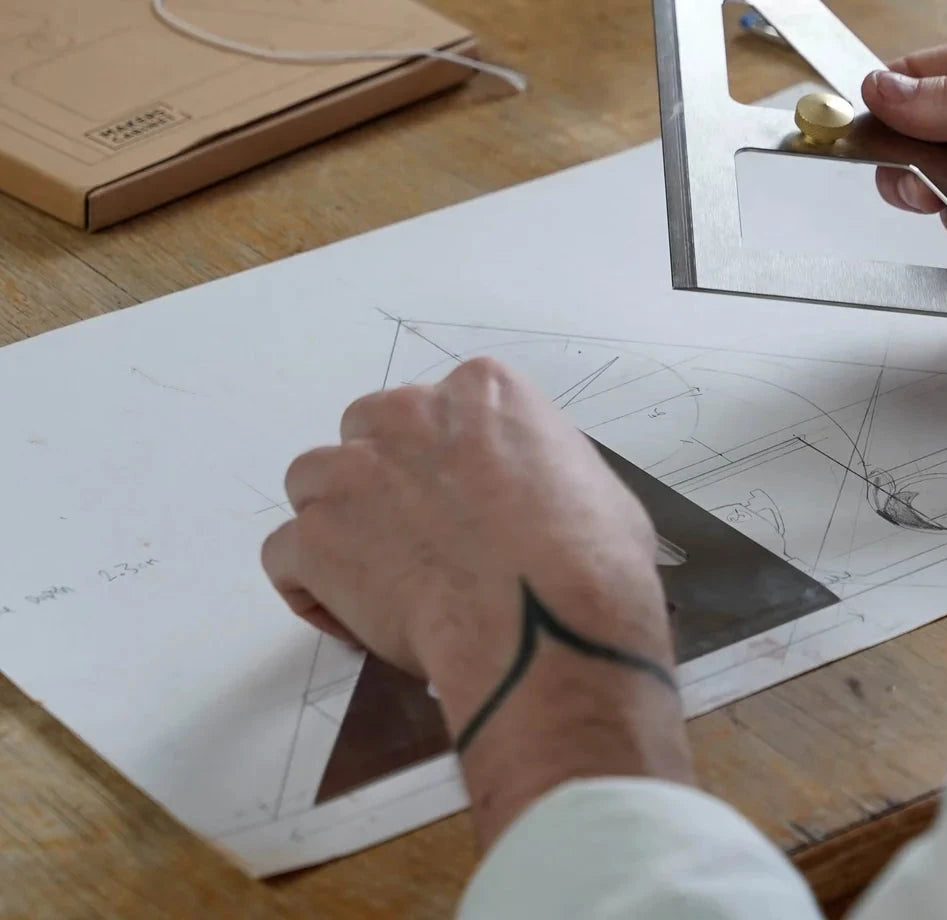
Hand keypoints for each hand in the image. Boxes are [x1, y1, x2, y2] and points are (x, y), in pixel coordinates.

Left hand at [261, 357, 692, 846]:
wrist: (546, 621)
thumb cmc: (591, 558)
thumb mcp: (594, 485)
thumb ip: (544, 471)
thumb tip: (539, 501)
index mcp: (483, 390)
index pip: (443, 408)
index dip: (449, 459)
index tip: (464, 502)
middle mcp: (409, 414)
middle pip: (369, 430)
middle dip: (383, 477)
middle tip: (419, 535)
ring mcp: (354, 473)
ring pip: (314, 481)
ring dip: (337, 519)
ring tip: (377, 574)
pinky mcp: (317, 537)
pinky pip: (287, 554)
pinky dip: (310, 586)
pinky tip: (351, 617)